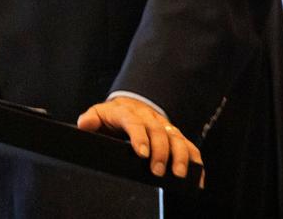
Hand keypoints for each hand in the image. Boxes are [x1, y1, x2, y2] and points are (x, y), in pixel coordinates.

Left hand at [77, 97, 202, 182]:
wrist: (129, 105)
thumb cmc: (113, 115)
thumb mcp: (99, 113)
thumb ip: (91, 119)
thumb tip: (85, 124)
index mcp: (128, 112)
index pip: (134, 122)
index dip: (139, 137)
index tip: (141, 153)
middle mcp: (148, 117)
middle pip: (158, 131)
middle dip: (160, 152)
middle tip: (157, 171)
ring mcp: (163, 125)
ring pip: (176, 137)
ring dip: (180, 155)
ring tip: (179, 174)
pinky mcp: (174, 134)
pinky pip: (188, 145)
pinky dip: (195, 159)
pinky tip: (198, 176)